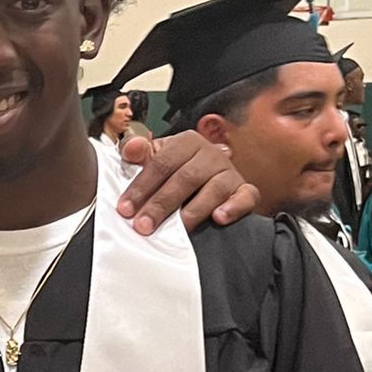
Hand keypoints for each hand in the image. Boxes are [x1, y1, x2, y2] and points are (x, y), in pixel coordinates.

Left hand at [119, 132, 258, 234]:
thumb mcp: (156, 159)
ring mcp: (230, 172)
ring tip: (177, 229)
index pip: (161, 163)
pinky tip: (219, 218)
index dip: (141, 187)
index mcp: (186, 142)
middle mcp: (210, 153)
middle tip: (144, 226)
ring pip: (213, 189)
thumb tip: (131, 147)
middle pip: (185, 178)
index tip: (125, 209)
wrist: (208, 178)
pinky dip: (233, 207)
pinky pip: (245, 197)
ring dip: (193, 211)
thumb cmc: (177, 171)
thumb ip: (140, 154)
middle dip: (161, 204)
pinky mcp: (245, 190)